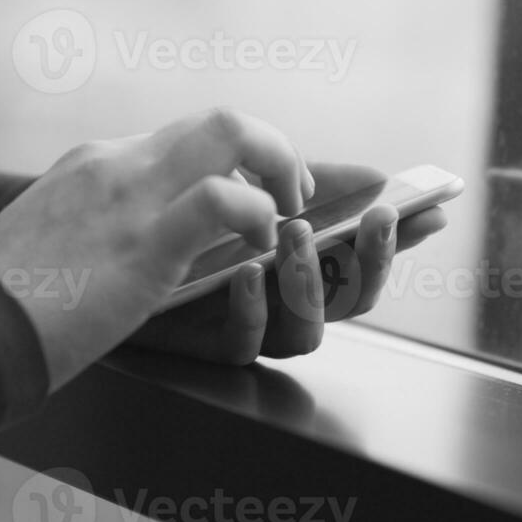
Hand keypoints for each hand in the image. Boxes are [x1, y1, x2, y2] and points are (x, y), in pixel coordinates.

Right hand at [0, 109, 312, 390]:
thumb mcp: (43, 241)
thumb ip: (85, 229)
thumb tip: (112, 251)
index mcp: (92, 165)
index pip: (181, 138)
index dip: (234, 162)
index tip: (256, 192)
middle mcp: (115, 165)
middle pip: (219, 119)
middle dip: (273, 151)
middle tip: (290, 199)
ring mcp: (129, 198)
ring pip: (232, 132)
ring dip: (280, 170)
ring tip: (288, 220)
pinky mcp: (141, 245)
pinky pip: (222, 200)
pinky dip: (258, 217)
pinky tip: (258, 253)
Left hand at [128, 162, 448, 364]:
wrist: (91, 252)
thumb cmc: (169, 216)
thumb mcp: (235, 182)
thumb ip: (302, 181)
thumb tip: (376, 175)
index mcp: (297, 259)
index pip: (361, 257)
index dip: (398, 242)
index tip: (430, 213)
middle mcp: (280, 299)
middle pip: (350, 302)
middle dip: (370, 261)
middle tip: (374, 220)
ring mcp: (247, 325)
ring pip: (306, 332)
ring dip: (310, 282)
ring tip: (295, 236)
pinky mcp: (204, 345)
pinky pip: (243, 344)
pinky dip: (253, 309)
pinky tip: (246, 275)